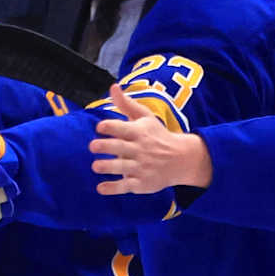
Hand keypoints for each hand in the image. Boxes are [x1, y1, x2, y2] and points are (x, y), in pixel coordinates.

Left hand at [90, 84, 213, 193]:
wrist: (182, 159)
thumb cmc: (157, 135)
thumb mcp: (145, 117)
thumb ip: (126, 104)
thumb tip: (113, 87)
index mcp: (140, 132)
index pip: (124, 128)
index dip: (111, 126)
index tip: (100, 127)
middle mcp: (140, 150)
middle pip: (121, 147)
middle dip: (106, 146)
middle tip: (92, 146)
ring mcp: (141, 167)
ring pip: (122, 167)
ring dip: (108, 167)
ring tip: (96, 166)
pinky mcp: (142, 183)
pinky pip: (126, 186)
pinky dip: (113, 188)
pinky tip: (100, 188)